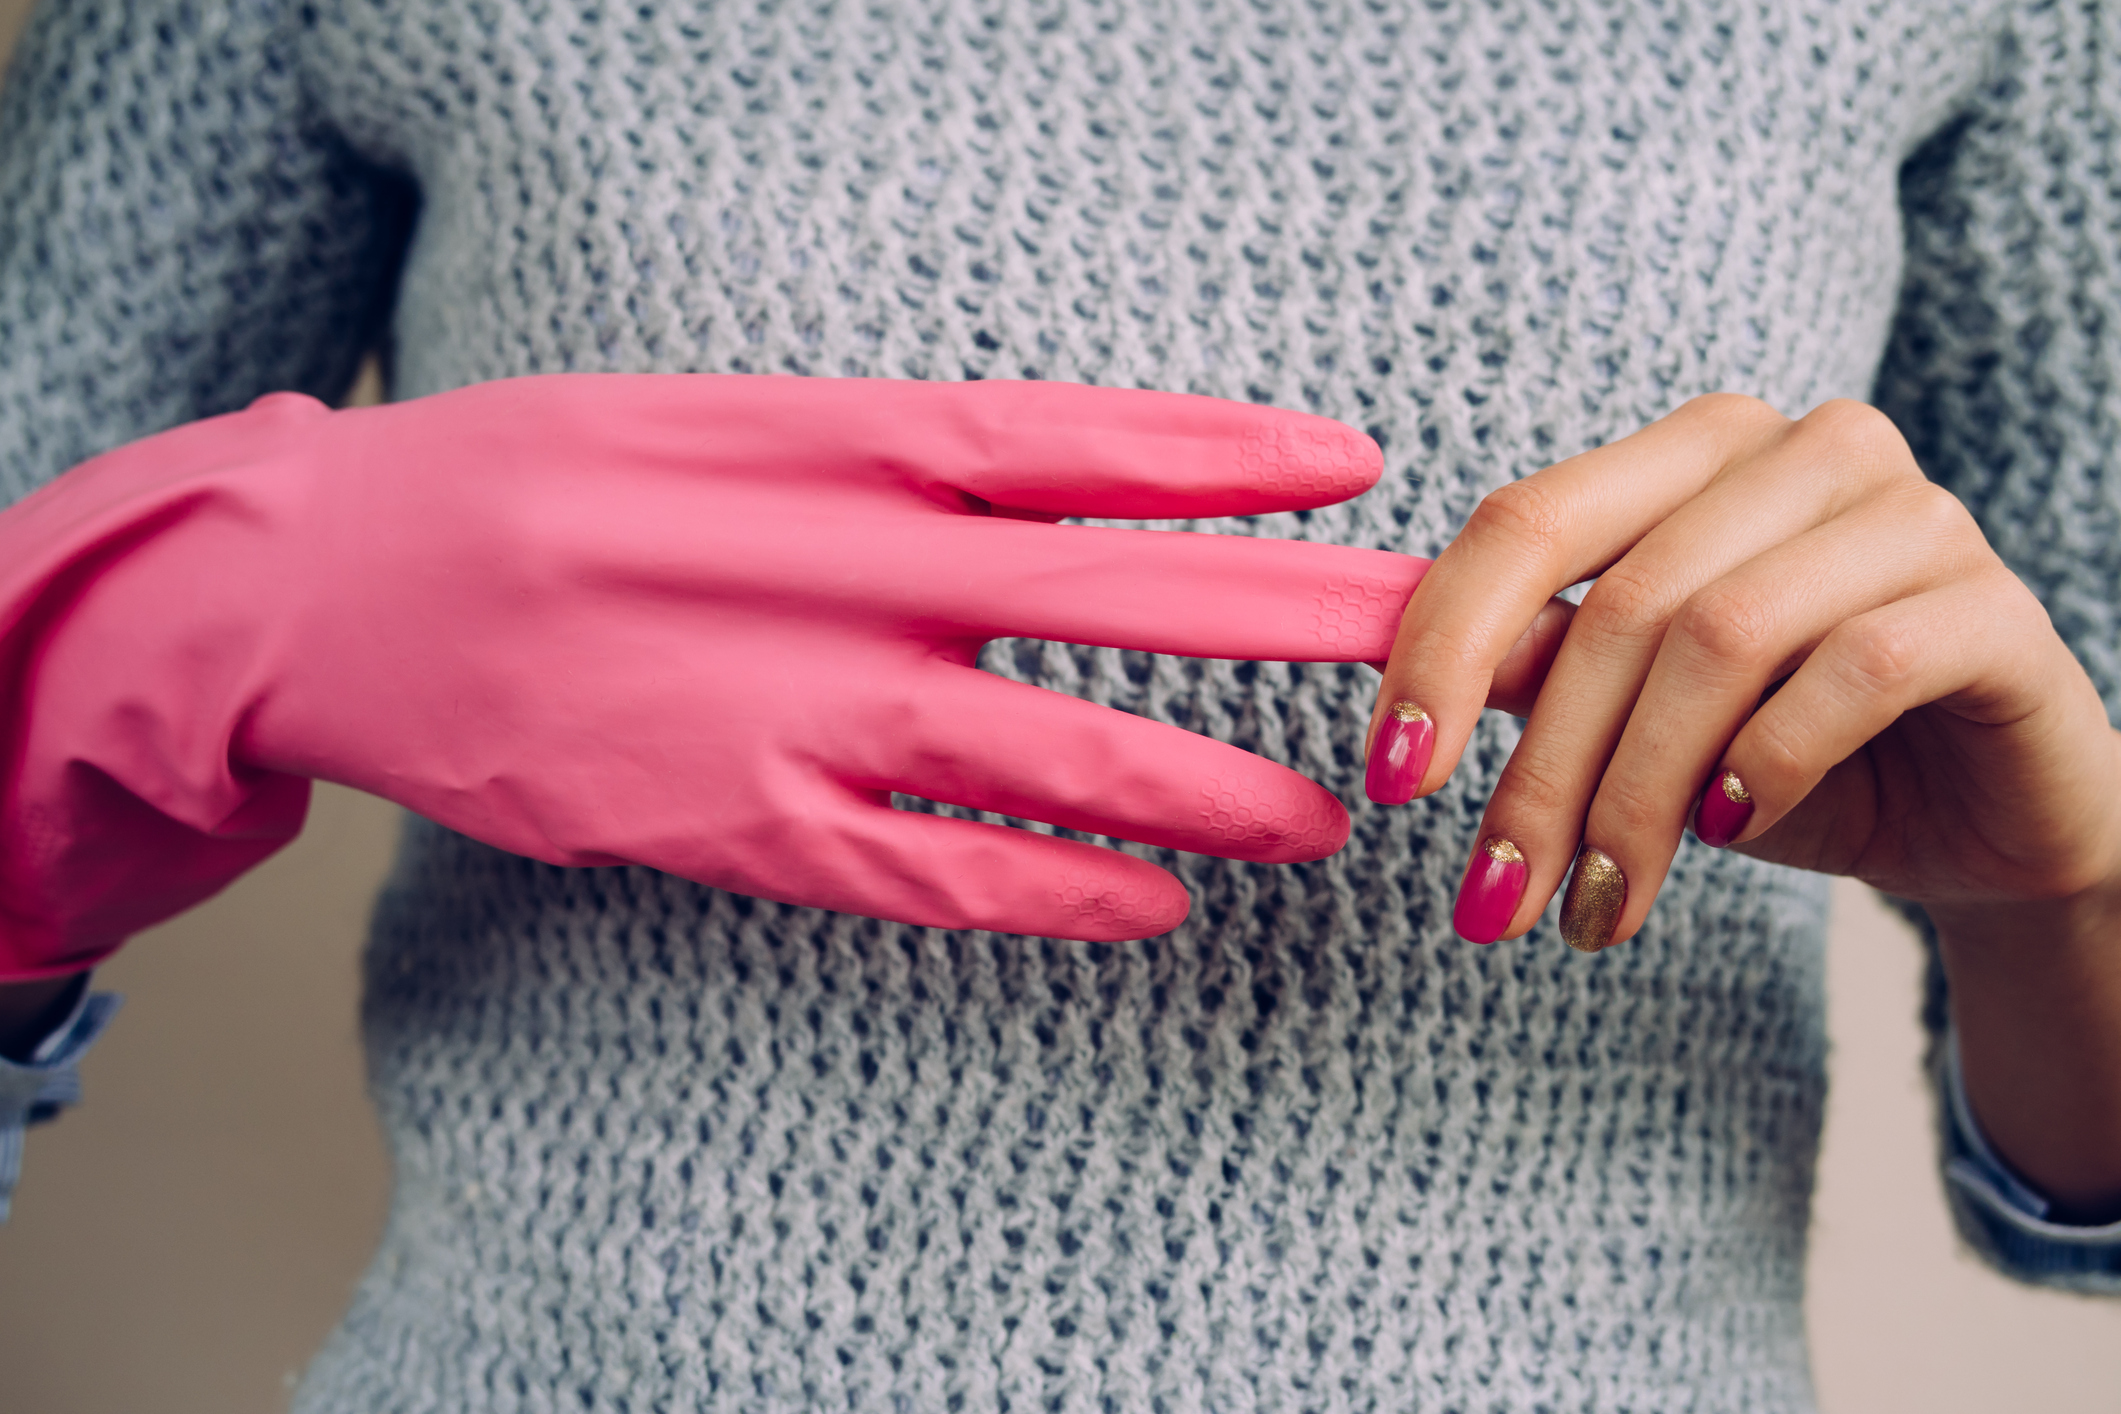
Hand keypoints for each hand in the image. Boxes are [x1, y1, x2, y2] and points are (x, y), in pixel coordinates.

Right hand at [2, 375, 1439, 973]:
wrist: (355, 584)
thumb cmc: (542, 480)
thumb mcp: (722, 421)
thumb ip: (882, 458)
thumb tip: (1039, 485)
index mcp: (839, 442)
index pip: (1081, 442)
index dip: (1228, 456)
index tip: (1356, 462)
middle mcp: (844, 568)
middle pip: (1118, 592)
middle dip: (1290, 617)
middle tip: (1432, 636)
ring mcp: (799, 707)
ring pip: (1052, 751)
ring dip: (1205, 783)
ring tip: (1331, 814)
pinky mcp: (742, 825)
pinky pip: (934, 874)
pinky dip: (1053, 892)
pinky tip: (1154, 908)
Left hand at [1365, 394, 2120, 950]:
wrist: (1982, 822)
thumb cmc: (1791, 756)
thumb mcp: (1640, 718)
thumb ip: (1544, 672)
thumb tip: (1422, 677)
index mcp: (1697, 453)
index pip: (1527, 522)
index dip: (1440, 648)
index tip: (1390, 778)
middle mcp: (1805, 451)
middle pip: (1621, 601)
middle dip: (1542, 771)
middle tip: (1496, 897)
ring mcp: (1913, 514)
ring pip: (1724, 637)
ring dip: (1640, 795)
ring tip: (1602, 903)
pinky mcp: (1995, 607)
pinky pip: (1855, 669)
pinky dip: (1770, 761)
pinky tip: (1731, 828)